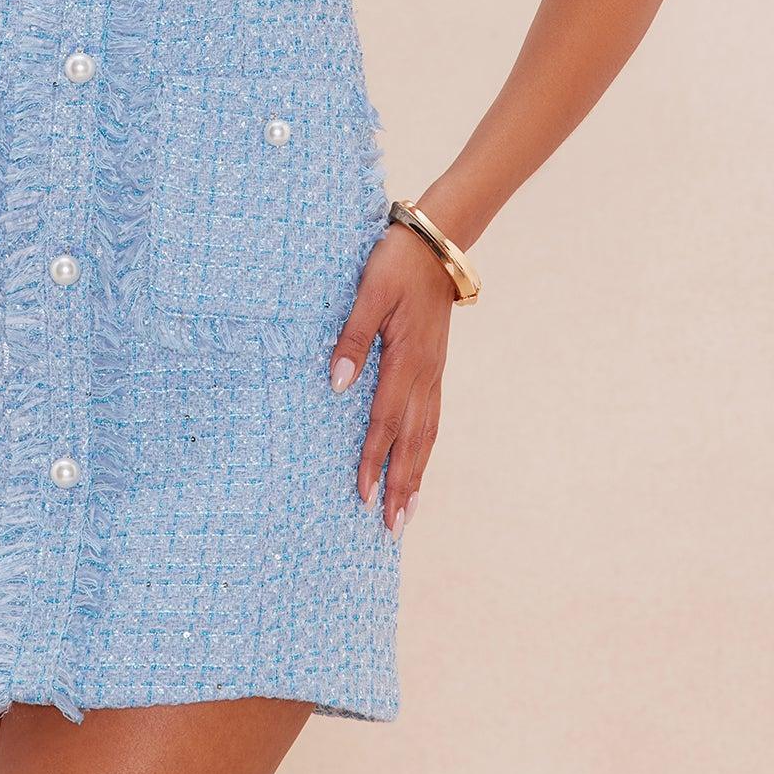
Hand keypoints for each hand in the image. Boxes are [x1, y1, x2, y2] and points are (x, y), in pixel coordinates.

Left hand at [328, 216, 456, 537]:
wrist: (437, 245)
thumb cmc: (396, 264)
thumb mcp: (368, 292)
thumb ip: (351, 337)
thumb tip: (336, 384)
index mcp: (406, 358)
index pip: (385, 420)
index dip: (374, 460)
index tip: (364, 496)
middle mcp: (424, 374)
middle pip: (412, 440)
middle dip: (401, 485)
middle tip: (392, 529)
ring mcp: (434, 372)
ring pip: (426, 434)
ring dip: (416, 474)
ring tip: (408, 512)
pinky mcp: (435, 367)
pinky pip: (432, 418)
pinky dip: (425, 448)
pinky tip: (419, 464)